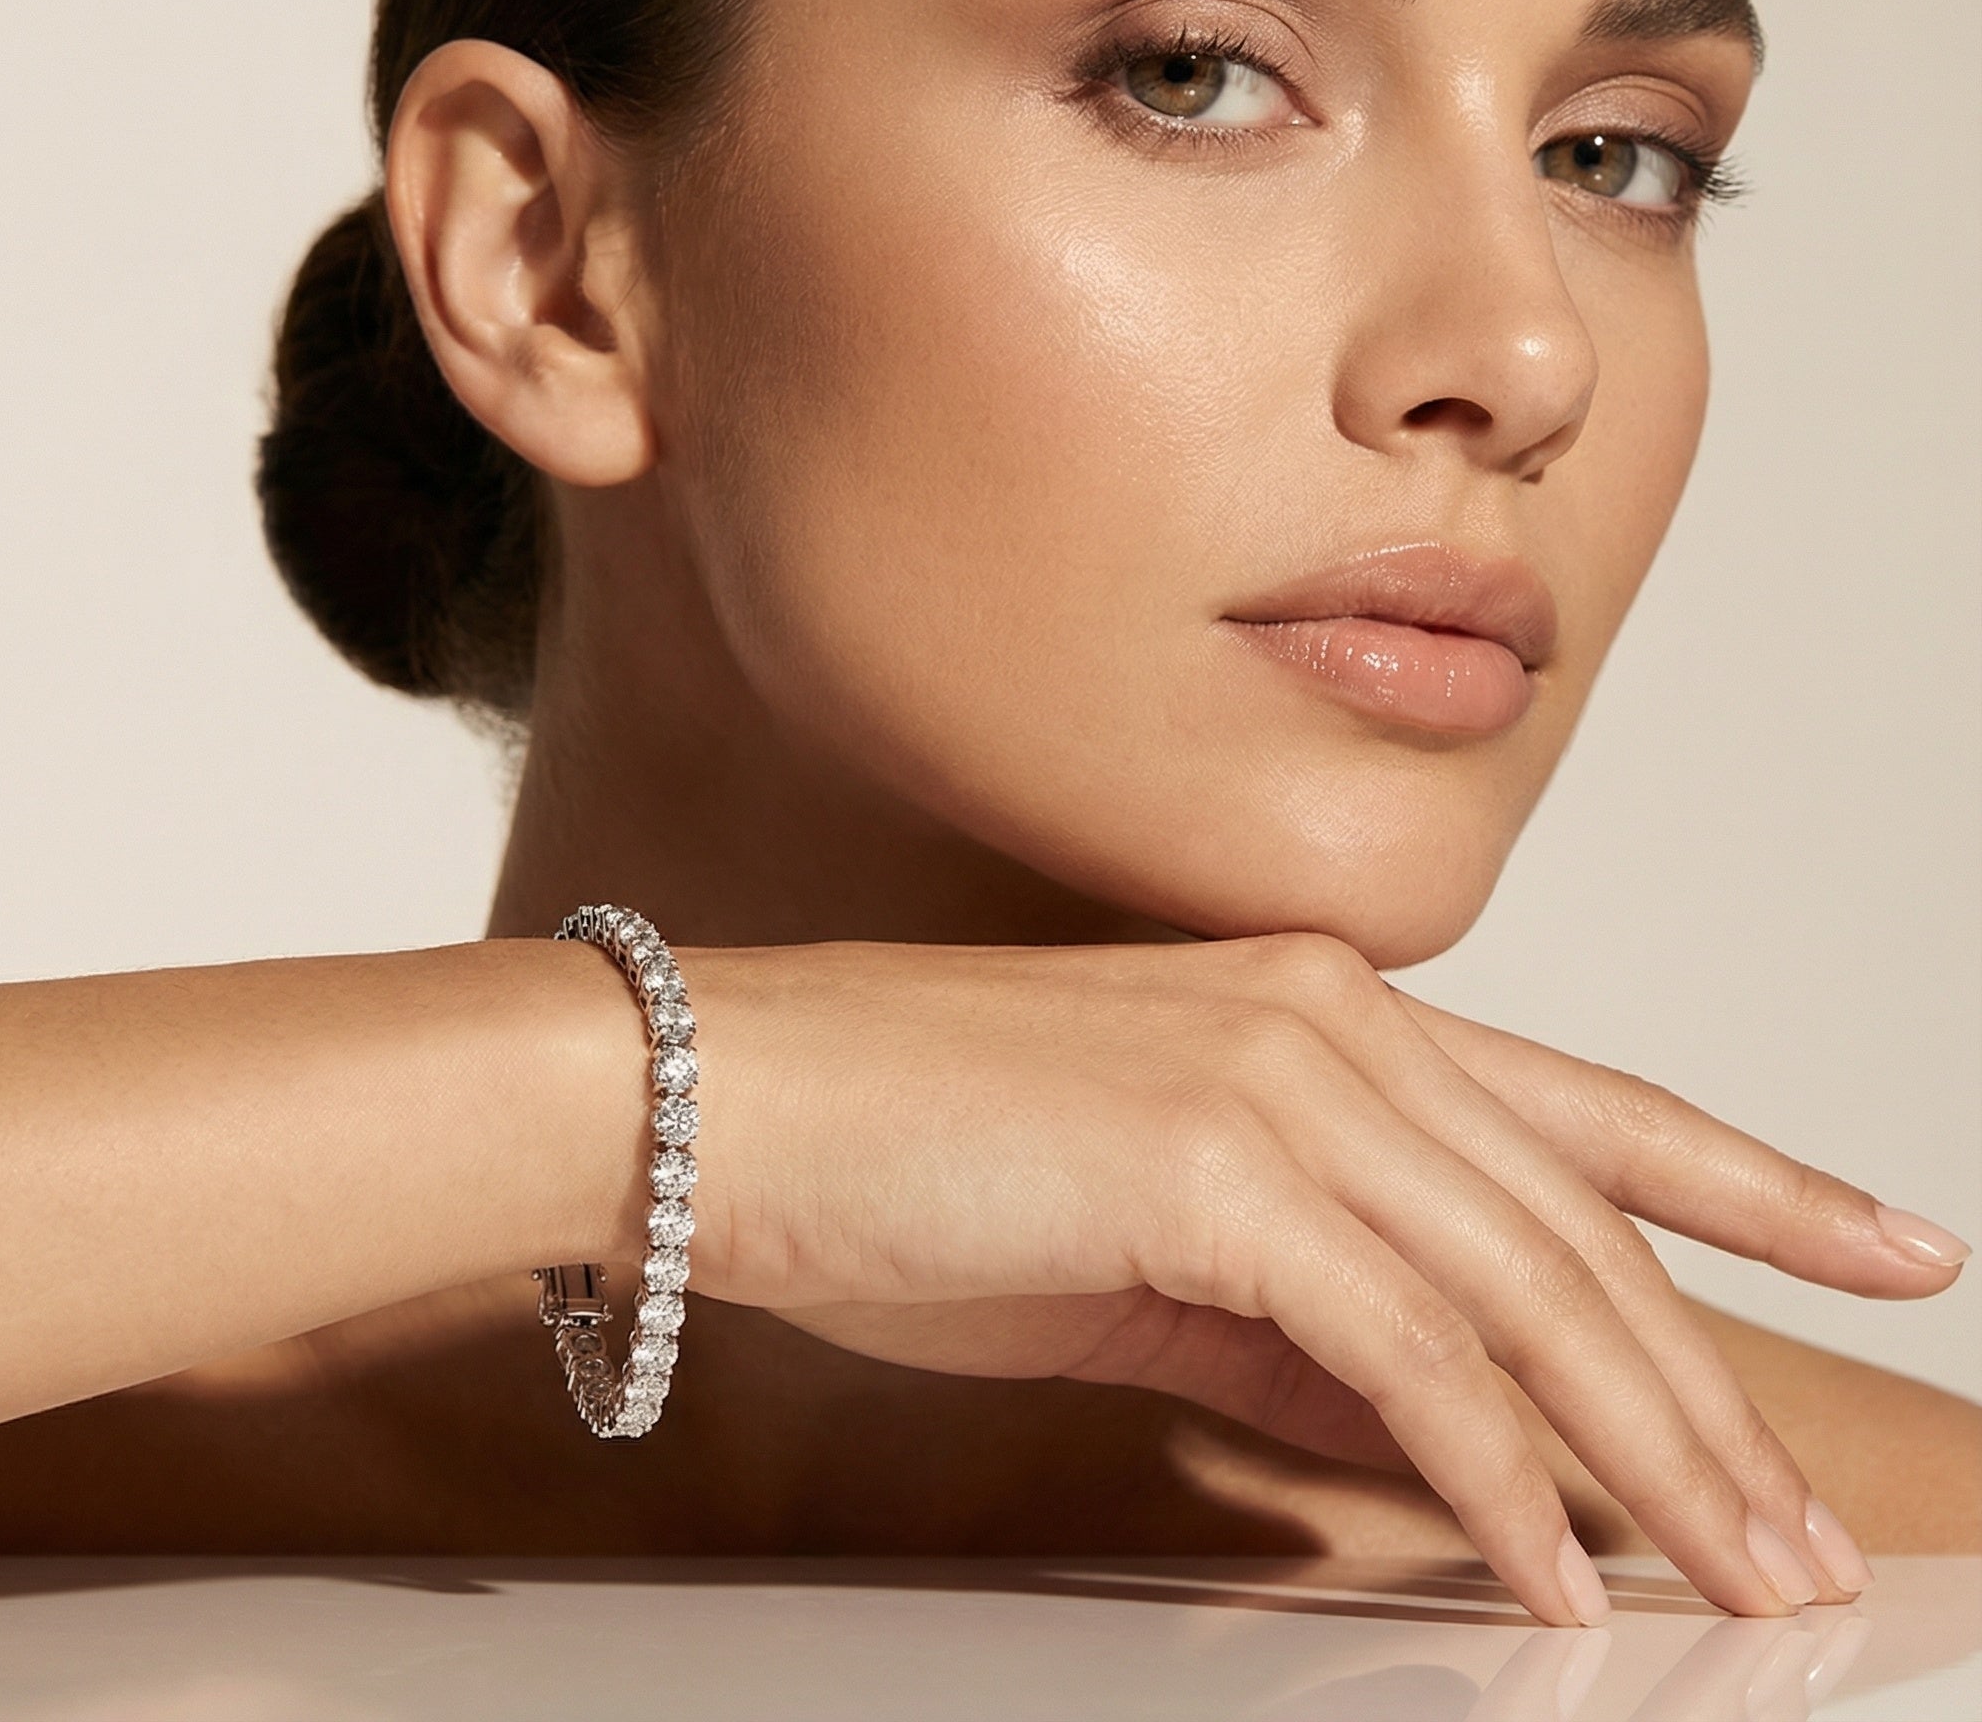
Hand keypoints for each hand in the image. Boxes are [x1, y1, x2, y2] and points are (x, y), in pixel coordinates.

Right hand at [677, 933, 1961, 1624]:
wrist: (720, 1097)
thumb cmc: (903, 1155)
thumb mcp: (1142, 1249)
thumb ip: (1305, 1324)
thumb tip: (1441, 1429)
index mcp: (1316, 1011)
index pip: (1586, 1110)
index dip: (1753, 1180)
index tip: (1882, 1237)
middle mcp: (1325, 1017)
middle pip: (1581, 1224)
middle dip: (1713, 1391)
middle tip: (1806, 1529)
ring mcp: (1276, 1076)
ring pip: (1525, 1286)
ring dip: (1646, 1449)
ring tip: (1735, 1573)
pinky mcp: (1212, 1161)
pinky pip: (1404, 1347)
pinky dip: (1495, 1473)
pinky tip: (1549, 1566)